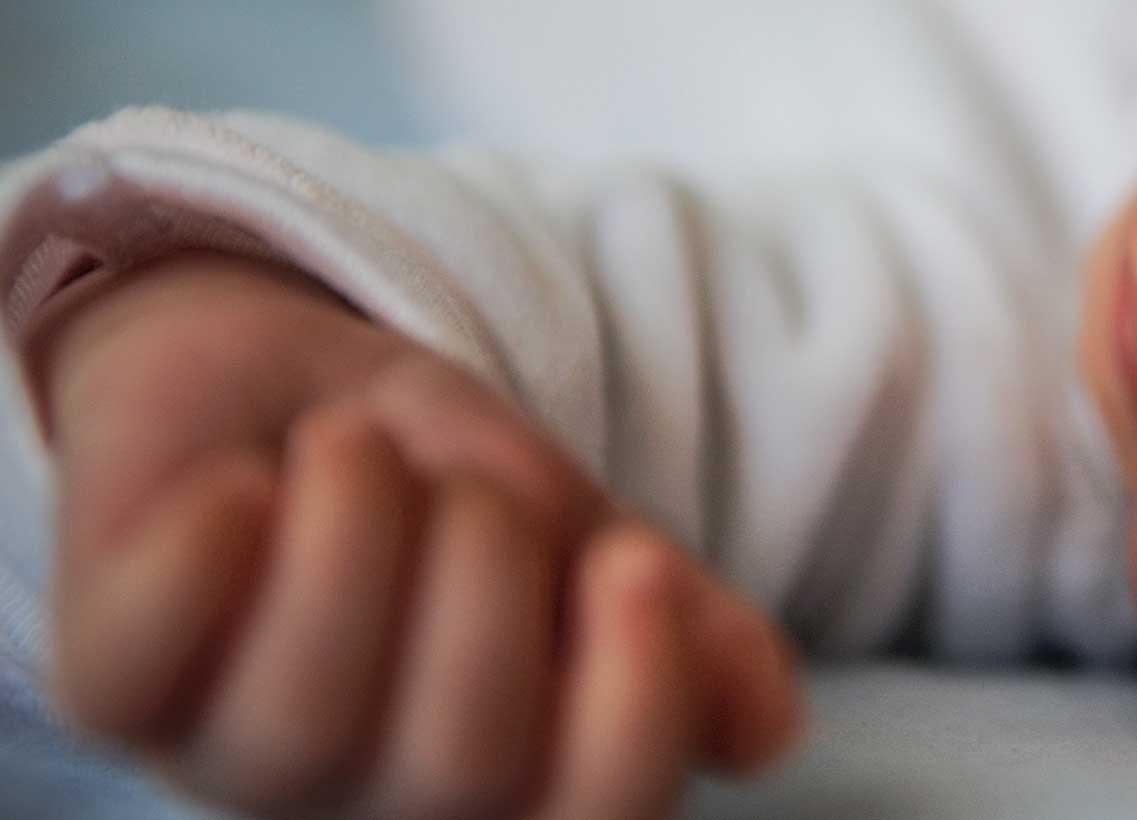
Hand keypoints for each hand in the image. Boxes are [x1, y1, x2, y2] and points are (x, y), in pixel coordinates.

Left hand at [30, 252, 800, 818]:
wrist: (294, 382)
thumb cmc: (450, 485)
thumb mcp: (584, 536)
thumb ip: (682, 624)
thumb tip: (764, 728)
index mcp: (511, 778)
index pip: (594, 819)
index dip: (631, 710)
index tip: (636, 567)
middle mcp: (373, 801)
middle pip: (457, 766)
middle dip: (487, 580)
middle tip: (469, 480)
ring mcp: (233, 754)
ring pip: (301, 718)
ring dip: (354, 540)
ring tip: (355, 447)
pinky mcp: (114, 683)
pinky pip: (139, 658)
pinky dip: (207, 550)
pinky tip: (244, 484)